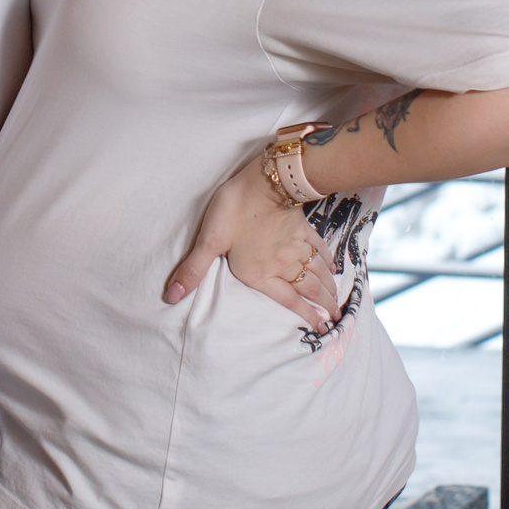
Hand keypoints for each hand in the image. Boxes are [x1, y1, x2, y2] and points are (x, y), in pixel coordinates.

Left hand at [163, 157, 337, 334]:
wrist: (267, 181)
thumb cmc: (236, 210)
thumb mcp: (209, 241)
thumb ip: (193, 270)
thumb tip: (171, 297)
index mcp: (261, 273)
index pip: (288, 301)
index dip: (306, 315)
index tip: (321, 327)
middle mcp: (284, 265)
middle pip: (309, 289)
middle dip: (323, 304)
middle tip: (335, 317)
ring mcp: (296, 246)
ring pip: (318, 272)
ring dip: (329, 287)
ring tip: (337, 301)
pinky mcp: (303, 228)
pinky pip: (320, 249)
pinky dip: (328, 260)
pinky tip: (333, 266)